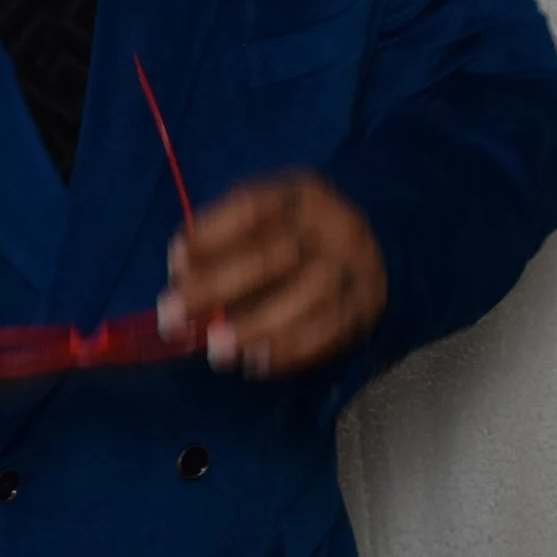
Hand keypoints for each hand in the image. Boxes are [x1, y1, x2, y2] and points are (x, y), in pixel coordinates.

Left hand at [157, 170, 386, 378]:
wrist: (382, 243)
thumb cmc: (302, 231)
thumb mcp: (269, 213)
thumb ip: (223, 233)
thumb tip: (180, 268)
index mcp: (301, 194)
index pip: (250, 209)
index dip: (208, 237)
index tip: (174, 267)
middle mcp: (331, 226)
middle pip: (272, 257)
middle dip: (217, 288)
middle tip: (173, 317)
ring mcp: (354, 266)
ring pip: (305, 298)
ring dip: (255, 327)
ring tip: (216, 351)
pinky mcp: (366, 304)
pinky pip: (329, 332)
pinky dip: (290, 351)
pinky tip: (256, 363)